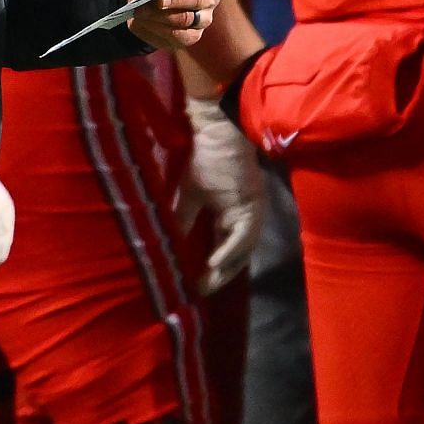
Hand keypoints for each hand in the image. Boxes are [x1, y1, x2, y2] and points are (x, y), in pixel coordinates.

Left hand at [123, 0, 215, 50]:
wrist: (139, 3)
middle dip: (176, 0)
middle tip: (159, 2)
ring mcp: (203, 17)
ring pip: (191, 19)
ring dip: (165, 16)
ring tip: (145, 12)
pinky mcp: (192, 35)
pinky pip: (183, 36)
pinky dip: (163, 30)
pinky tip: (149, 23)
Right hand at [178, 96, 264, 293]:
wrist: (214, 131)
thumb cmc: (203, 156)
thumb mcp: (189, 193)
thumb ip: (184, 219)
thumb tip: (170, 243)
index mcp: (230, 214)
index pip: (222, 247)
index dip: (210, 267)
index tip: (193, 285)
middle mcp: (245, 216)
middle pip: (236, 254)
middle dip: (220, 275)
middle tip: (200, 292)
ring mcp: (252, 211)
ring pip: (242, 250)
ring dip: (226, 268)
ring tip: (206, 283)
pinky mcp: (253, 205)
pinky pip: (243, 236)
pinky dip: (229, 251)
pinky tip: (214, 263)